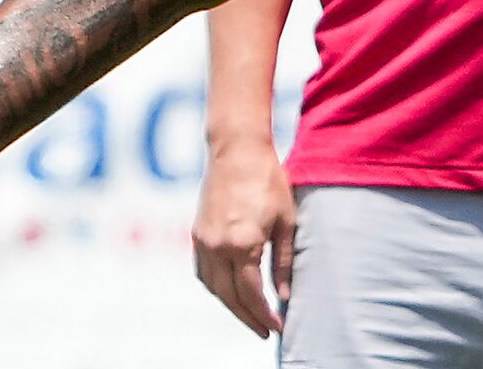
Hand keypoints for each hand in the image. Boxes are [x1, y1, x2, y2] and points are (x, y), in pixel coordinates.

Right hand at [192, 136, 296, 337]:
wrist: (236, 150)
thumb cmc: (268, 179)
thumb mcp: (286, 220)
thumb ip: (283, 261)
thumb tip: (284, 295)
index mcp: (242, 244)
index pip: (252, 294)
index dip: (264, 315)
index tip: (278, 328)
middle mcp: (218, 247)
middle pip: (230, 297)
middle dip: (248, 318)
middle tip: (264, 332)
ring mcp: (203, 241)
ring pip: (213, 288)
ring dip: (231, 306)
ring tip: (250, 316)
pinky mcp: (196, 234)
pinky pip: (203, 273)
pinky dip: (216, 288)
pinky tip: (229, 292)